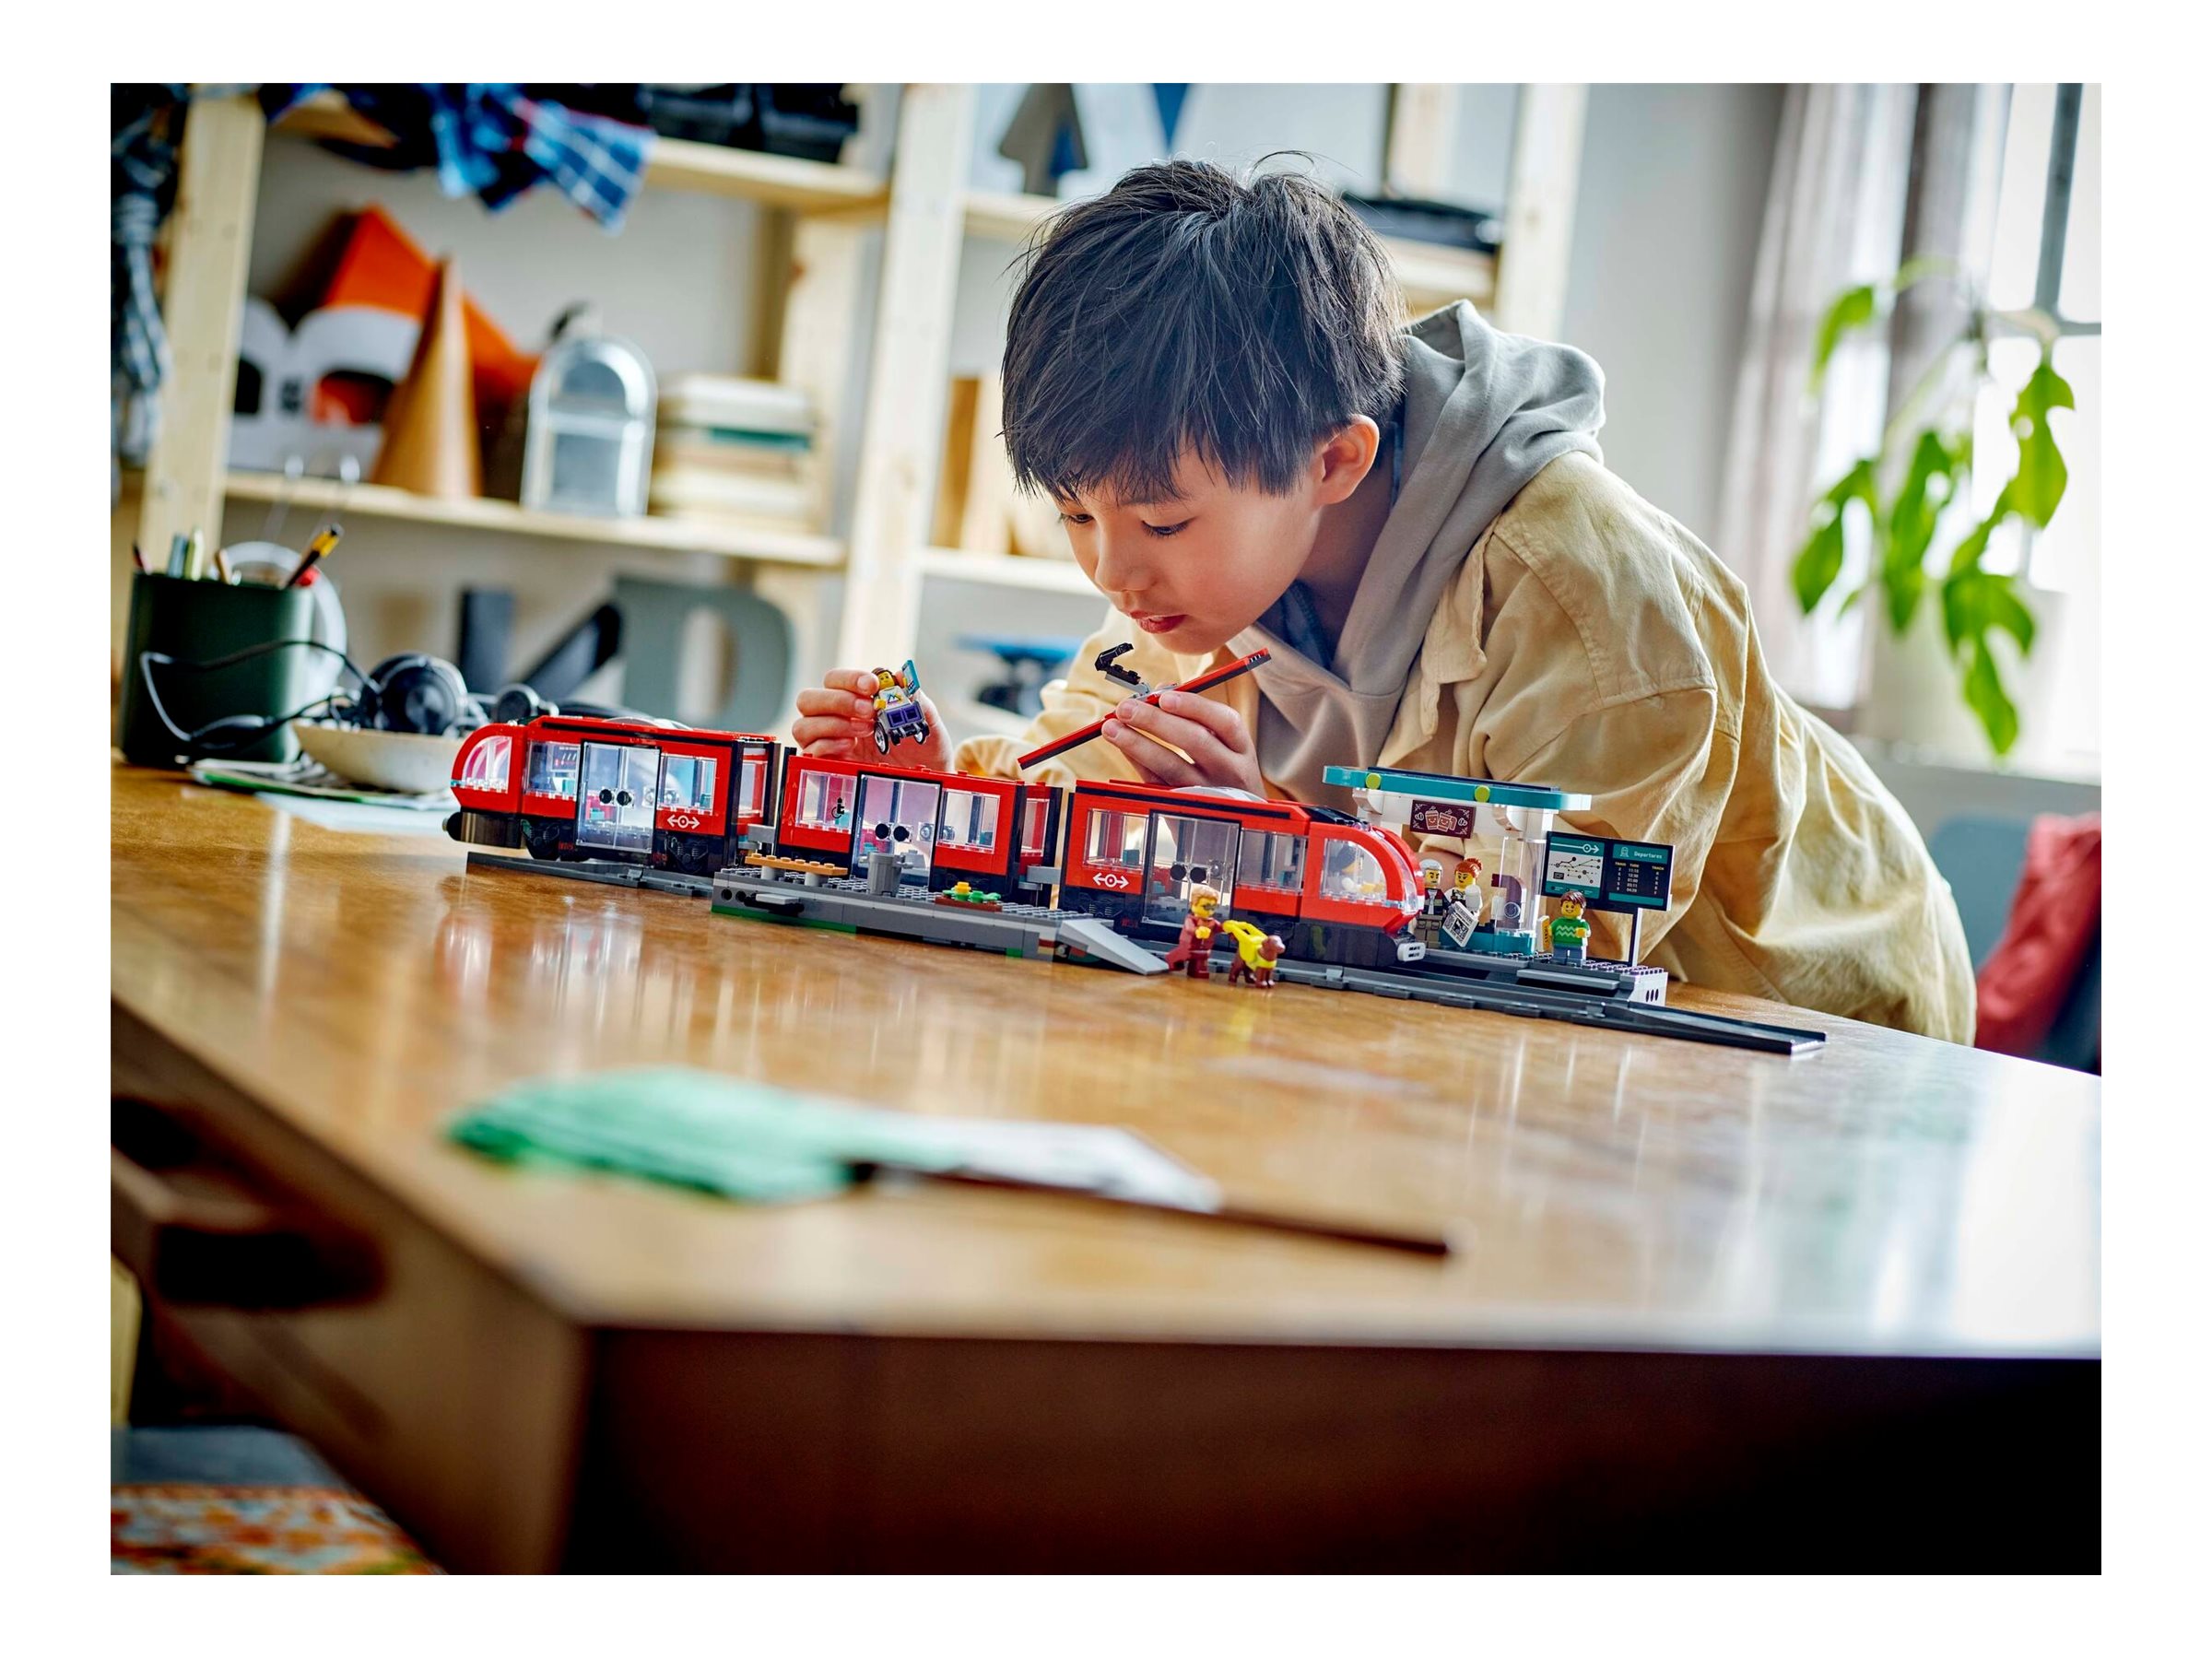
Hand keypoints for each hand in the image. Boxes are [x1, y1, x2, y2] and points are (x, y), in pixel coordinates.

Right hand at [792, 669, 952, 772]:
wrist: (929, 779)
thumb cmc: (923, 747)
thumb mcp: (927, 722)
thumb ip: (915, 700)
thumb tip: (899, 676)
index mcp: (855, 700)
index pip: (834, 680)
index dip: (849, 679)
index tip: (873, 685)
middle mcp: (836, 718)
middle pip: (808, 699)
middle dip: (838, 701)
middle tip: (869, 711)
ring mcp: (829, 742)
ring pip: (803, 724)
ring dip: (833, 724)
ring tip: (866, 731)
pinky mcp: (828, 765)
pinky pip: (810, 751)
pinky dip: (828, 745)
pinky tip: (851, 747)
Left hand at [1103, 688, 1265, 794]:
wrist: (1235, 823)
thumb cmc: (1224, 772)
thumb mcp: (1224, 746)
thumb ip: (1195, 717)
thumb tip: (1159, 691)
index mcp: (1241, 748)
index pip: (1225, 721)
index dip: (1194, 706)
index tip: (1164, 696)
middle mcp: (1230, 771)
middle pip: (1196, 742)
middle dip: (1156, 722)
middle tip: (1126, 708)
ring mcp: (1206, 793)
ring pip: (1171, 766)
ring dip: (1137, 744)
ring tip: (1111, 727)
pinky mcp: (1184, 808)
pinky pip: (1156, 783)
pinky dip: (1137, 763)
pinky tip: (1123, 747)